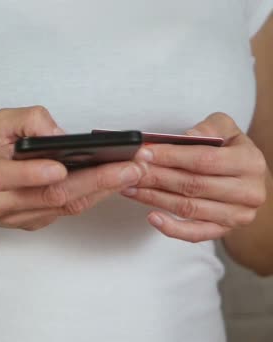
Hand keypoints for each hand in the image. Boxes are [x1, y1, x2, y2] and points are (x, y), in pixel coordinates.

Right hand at [0, 106, 143, 230]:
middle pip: (51, 196)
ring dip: (102, 190)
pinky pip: (66, 212)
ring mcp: (19, 218)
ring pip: (64, 207)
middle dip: (95, 181)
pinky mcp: (33, 224)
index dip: (37, 174)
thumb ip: (27, 121)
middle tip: (130, 167)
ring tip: (133, 172)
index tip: (63, 166)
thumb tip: (60, 133)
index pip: (11, 177)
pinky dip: (92, 196)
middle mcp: (2, 202)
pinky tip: (113, 182)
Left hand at [121, 113, 267, 242]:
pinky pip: (194, 234)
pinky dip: (171, 228)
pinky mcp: (223, 231)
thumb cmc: (231, 151)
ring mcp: (237, 215)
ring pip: (187, 207)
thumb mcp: (227, 130)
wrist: (247, 179)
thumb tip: (189, 136)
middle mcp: (248, 192)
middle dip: (156, 176)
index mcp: (250, 163)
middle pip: (192, 185)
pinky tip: (152, 217)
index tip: (144, 153)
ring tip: (130, 187)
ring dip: (154, 198)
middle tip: (130, 170)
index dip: (170, 156)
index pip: (203, 160)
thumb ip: (210, 128)